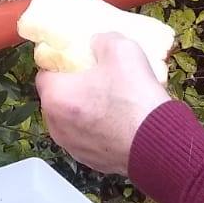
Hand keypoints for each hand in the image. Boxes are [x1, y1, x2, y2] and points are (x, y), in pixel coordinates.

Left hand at [36, 33, 170, 174]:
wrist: (158, 142)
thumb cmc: (134, 97)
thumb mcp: (120, 49)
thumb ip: (101, 40)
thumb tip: (97, 43)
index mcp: (56, 97)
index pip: (45, 74)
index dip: (60, 63)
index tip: (77, 60)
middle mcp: (57, 126)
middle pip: (58, 98)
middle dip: (73, 87)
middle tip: (97, 77)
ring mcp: (73, 147)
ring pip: (72, 120)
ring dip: (85, 110)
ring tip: (111, 99)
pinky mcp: (91, 162)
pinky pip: (88, 138)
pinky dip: (98, 129)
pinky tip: (119, 120)